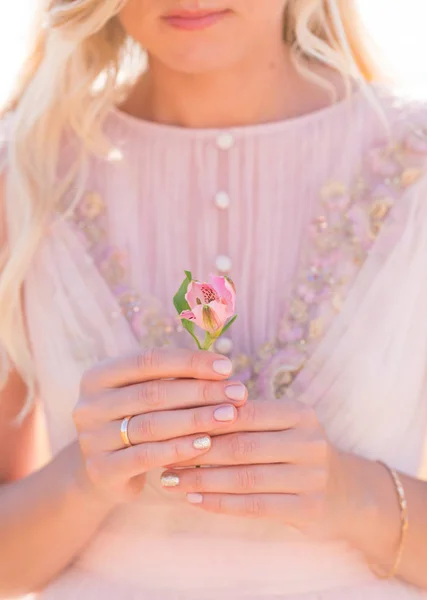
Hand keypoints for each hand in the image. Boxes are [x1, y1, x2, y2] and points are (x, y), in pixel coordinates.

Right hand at [72, 348, 247, 504]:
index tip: (227, 367)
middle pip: (153, 393)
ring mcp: (91, 439)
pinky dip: (179, 449)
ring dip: (195, 419)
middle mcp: (88, 405)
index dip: (190, 362)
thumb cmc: (135, 421)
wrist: (102, 472)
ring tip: (229, 415)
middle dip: (200, 391)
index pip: (148, 360)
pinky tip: (206, 444)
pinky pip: (146, 457)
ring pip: (151, 425)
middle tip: (238, 393)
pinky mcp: (101, 471)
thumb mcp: (145, 394)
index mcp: (98, 376)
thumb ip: (174, 379)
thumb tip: (224, 369)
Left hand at [161, 398, 345, 536]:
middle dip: (196, 452)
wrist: (344, 492)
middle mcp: (310, 442)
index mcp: (299, 413)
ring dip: (201, 480)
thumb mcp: (281, 425)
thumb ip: (243, 417)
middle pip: (242, 446)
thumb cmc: (295, 450)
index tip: (171, 424)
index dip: (206, 419)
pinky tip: (194, 500)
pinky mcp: (309, 508)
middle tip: (162, 455)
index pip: (245, 413)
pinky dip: (220, 503)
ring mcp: (312, 478)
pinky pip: (255, 506)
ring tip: (170, 480)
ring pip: (245, 479)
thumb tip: (187, 409)